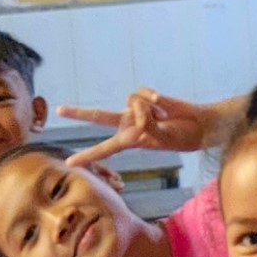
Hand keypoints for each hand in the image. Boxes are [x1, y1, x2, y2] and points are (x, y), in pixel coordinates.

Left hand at [58, 88, 213, 166]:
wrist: (198, 124)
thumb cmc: (181, 136)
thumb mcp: (163, 139)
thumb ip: (148, 126)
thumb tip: (137, 111)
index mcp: (129, 140)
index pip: (103, 149)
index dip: (87, 156)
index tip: (69, 163)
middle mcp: (127, 124)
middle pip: (97, 116)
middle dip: (78, 113)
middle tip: (58, 110)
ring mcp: (135, 110)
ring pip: (131, 101)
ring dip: (149, 108)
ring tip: (163, 116)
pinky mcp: (145, 97)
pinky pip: (142, 93)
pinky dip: (155, 99)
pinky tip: (164, 106)